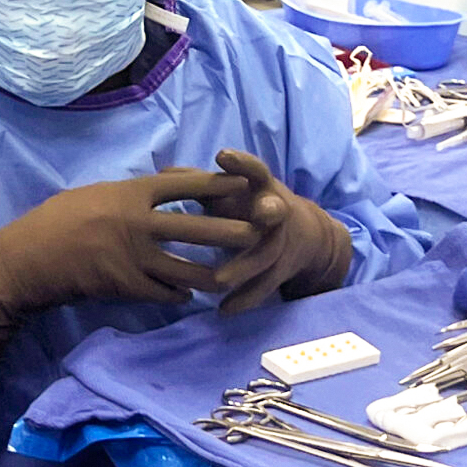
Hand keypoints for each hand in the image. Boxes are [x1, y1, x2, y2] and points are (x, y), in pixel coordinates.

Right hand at [0, 169, 259, 366]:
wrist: (28, 258)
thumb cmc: (56, 220)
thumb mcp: (95, 194)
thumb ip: (130, 194)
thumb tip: (158, 188)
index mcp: (130, 193)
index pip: (184, 185)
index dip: (217, 184)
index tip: (245, 181)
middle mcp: (137, 223)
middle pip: (196, 227)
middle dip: (231, 231)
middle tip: (260, 233)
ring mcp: (132, 257)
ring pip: (186, 267)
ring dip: (212, 273)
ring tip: (234, 275)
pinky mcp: (124, 286)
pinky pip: (163, 292)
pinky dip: (179, 295)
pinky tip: (190, 297)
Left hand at [202, 149, 353, 312]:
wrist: (303, 237)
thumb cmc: (253, 205)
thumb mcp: (233, 191)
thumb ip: (201, 183)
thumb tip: (163, 172)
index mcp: (263, 188)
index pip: (256, 171)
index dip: (241, 164)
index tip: (222, 155)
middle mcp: (277, 215)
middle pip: (276, 212)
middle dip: (271, 211)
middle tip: (262, 213)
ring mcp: (281, 244)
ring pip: (266, 256)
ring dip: (244, 268)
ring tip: (219, 281)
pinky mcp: (281, 271)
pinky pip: (264, 287)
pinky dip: (245, 299)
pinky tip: (224, 310)